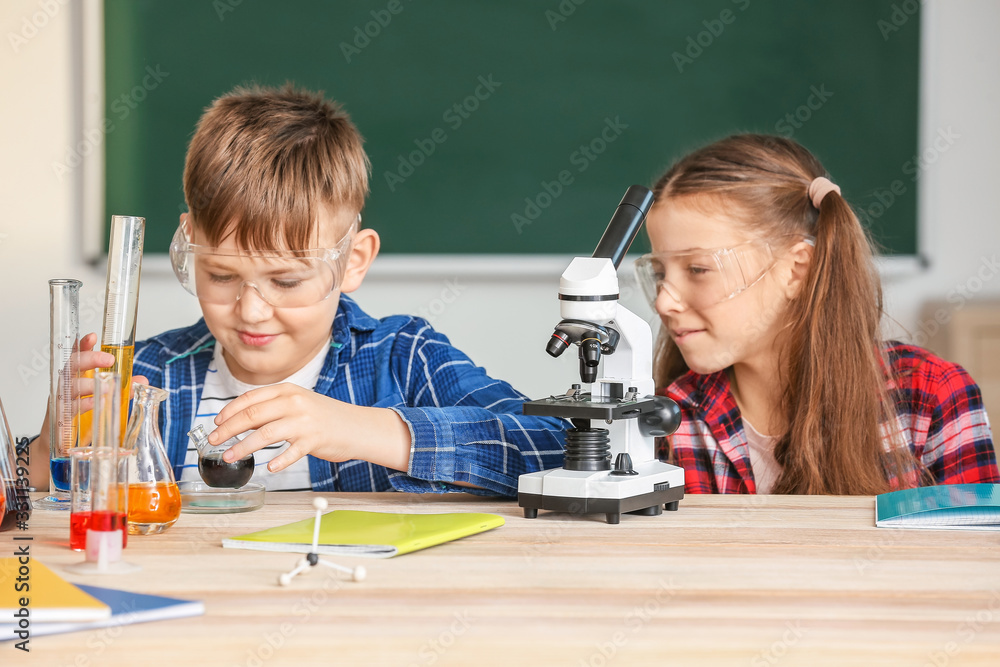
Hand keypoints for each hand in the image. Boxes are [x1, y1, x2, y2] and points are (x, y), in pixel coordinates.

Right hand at [34, 332, 148, 457]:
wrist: (61, 440)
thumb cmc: (81, 413)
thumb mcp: (103, 397)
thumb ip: (123, 388)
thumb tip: (143, 381)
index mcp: (78, 376)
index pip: (78, 355)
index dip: (83, 344)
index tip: (93, 336)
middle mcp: (68, 384)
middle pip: (73, 365)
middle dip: (90, 359)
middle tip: (109, 360)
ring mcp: (62, 399)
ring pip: (71, 386)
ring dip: (89, 384)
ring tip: (105, 385)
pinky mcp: (61, 416)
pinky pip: (70, 407)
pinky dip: (83, 404)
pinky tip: (93, 403)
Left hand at [209, 383, 411, 472]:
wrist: (355, 426)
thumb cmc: (322, 416)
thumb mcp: (296, 404)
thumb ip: (271, 409)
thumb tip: (238, 421)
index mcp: (287, 390)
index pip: (250, 398)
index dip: (229, 411)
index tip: (216, 423)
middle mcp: (294, 402)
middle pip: (252, 415)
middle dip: (228, 429)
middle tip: (213, 441)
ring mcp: (304, 421)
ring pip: (265, 433)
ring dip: (243, 446)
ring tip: (229, 457)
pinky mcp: (314, 440)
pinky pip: (290, 452)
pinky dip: (278, 461)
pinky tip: (269, 467)